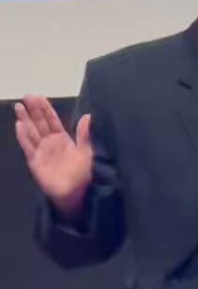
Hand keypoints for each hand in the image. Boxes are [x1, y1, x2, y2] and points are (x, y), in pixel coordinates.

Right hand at [15, 95, 93, 215]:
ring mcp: (41, 151)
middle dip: (33, 110)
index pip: (52, 119)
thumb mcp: (86, 151)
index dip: (45, 108)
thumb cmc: (82, 173)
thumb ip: (84, 134)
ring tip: (18, 107)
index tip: (38, 96)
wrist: (75, 193)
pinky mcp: (35, 161)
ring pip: (31, 132)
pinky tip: (19, 125)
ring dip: (25, 119)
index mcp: (62, 138)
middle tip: (26, 96)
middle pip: (39, 123)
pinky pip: (28, 147)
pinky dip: (23, 136)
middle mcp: (50, 142)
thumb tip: (87, 115)